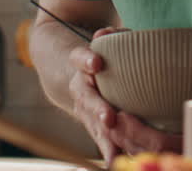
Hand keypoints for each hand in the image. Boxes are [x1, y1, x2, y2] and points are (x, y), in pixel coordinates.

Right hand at [67, 27, 180, 163]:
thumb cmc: (100, 56)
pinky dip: (109, 151)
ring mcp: (85, 110)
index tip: (96, 63)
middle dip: (99, 108)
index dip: (86, 60)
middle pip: (87, 99)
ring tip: (115, 149)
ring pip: (93, 124)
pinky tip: (114, 161)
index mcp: (81, 64)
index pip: (79, 58)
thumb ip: (110, 36)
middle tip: (109, 117)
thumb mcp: (104, 41)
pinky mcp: (93, 126)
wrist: (76, 75)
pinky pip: (102, 140)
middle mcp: (80, 88)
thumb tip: (108, 33)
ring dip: (105, 137)